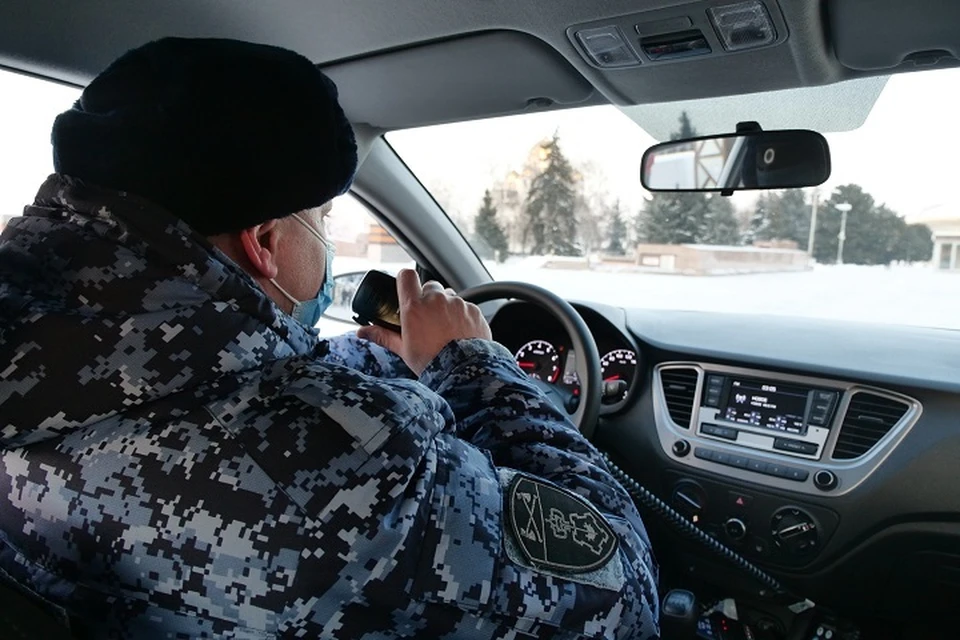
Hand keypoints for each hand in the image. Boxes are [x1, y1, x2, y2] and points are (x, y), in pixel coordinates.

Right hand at [357, 269, 491, 374]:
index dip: (405, 281)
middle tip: (427, 319)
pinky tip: (460, 333)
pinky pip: (465, 307)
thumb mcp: (403, 349)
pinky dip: (462, 316)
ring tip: (445, 329)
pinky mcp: (473, 310)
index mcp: (414, 306)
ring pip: (449, 297)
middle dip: (428, 298)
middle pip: (430, 287)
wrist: (463, 372)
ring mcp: (457, 303)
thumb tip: (362, 332)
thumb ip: (382, 336)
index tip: (406, 291)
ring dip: (446, 307)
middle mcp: (436, 299)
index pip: (406, 276)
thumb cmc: (431, 362)